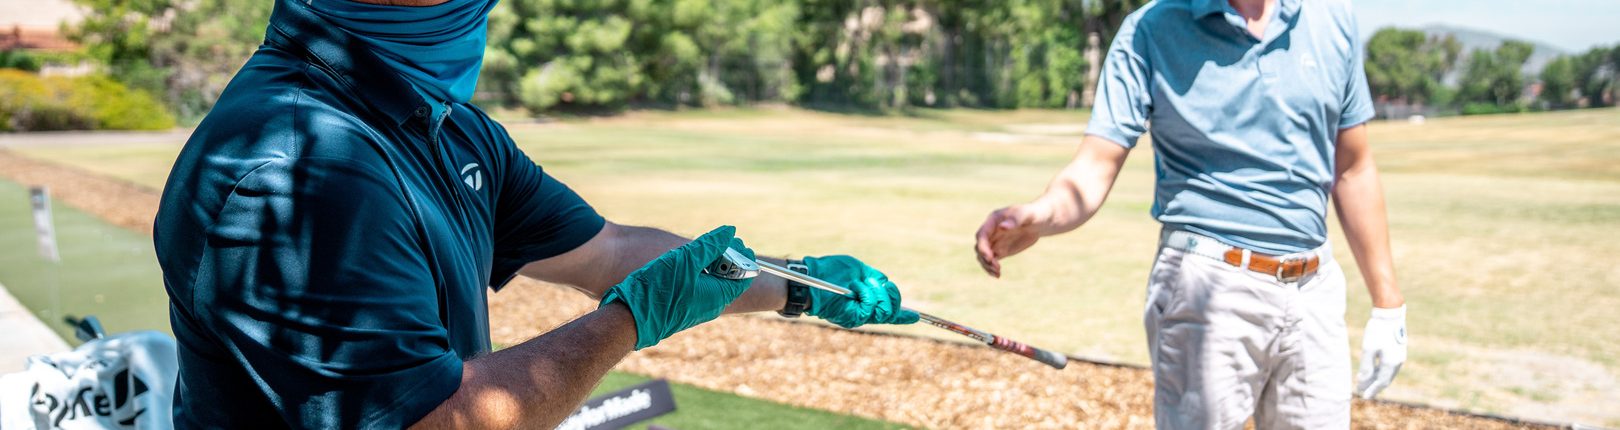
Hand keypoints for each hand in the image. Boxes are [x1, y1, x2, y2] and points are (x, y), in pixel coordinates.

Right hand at [600, 226, 754, 349]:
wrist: (630, 318)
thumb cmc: (659, 289)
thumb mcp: (686, 260)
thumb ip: (710, 245)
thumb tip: (729, 232)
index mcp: (718, 296)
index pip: (744, 275)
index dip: (742, 256)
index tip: (734, 240)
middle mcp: (711, 305)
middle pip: (729, 278)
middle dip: (726, 257)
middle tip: (716, 240)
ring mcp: (697, 307)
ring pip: (713, 282)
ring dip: (710, 264)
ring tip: (699, 248)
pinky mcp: (683, 307)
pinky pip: (699, 287)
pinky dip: (698, 272)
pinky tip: (685, 262)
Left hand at [801, 255, 920, 327]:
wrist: (812, 278)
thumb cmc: (830, 271)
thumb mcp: (858, 269)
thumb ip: (874, 278)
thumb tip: (886, 283)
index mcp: (867, 301)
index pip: (890, 312)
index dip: (903, 315)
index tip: (917, 317)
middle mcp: (865, 312)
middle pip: (892, 311)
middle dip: (891, 294)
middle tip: (877, 283)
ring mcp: (860, 316)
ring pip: (885, 310)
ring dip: (876, 292)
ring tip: (859, 283)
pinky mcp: (853, 318)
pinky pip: (871, 307)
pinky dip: (866, 292)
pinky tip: (854, 286)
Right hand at [974, 204, 1044, 277]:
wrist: (1040, 221)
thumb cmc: (1032, 214)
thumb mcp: (1025, 215)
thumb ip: (1014, 220)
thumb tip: (1002, 227)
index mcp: (992, 221)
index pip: (981, 235)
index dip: (982, 247)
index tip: (990, 257)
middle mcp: (990, 232)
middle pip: (980, 247)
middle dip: (984, 258)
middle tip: (997, 267)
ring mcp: (995, 242)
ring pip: (983, 256)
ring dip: (987, 265)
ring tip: (997, 273)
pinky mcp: (1001, 250)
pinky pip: (991, 261)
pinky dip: (992, 268)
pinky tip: (998, 275)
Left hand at [1356, 305, 1406, 398]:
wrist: (1389, 314)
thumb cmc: (1378, 331)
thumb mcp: (1368, 349)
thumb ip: (1366, 367)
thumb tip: (1362, 382)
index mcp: (1391, 363)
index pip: (1381, 382)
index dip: (1372, 389)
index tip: (1364, 396)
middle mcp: (1398, 362)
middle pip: (1386, 379)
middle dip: (1374, 385)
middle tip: (1363, 391)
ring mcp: (1400, 355)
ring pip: (1388, 372)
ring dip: (1377, 378)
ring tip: (1367, 382)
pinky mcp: (1398, 350)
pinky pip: (1389, 365)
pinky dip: (1381, 370)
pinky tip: (1373, 370)